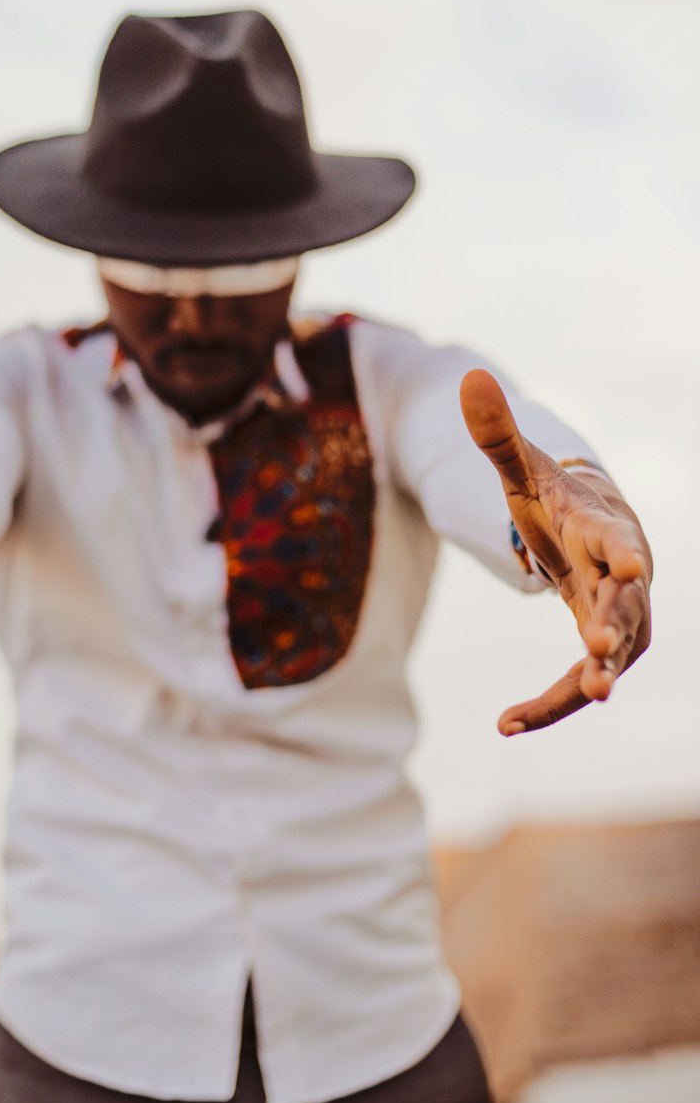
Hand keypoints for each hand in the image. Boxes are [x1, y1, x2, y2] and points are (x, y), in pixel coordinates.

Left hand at [459, 369, 651, 735]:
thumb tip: (469, 377)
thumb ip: (495, 432)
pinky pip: (582, 678)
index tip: (634, 570)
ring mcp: (618, 612)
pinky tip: (506, 724)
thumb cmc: (553, 494)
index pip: (617, 538)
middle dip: (614, 630)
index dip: (624, 554)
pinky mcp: (605, 642)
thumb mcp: (520, 467)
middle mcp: (621, 573)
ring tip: (563, 708)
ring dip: (590, 678)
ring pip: (613, 652)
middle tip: (601, 659)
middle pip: (625, 604)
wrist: (584, 522)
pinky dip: (552, 703)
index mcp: (601, 526)